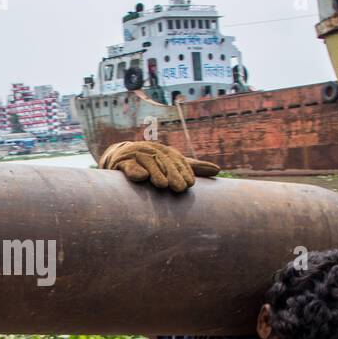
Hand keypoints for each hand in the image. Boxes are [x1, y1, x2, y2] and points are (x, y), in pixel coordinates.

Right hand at [99, 140, 220, 192]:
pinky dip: (134, 170)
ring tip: (163, 185)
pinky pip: (128, 166)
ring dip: (156, 173)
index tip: (190, 184)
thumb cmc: (150, 163)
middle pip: (164, 161)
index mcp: (164, 150)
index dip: (183, 170)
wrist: (119, 158)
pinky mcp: (121, 162)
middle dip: (172, 174)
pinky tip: (142, 177)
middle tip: (180, 189)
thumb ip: (192, 167)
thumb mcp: (172, 164)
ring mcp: (135, 154)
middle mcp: (151, 149)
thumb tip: (218, 170)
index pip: (176, 159)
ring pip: (147, 162)